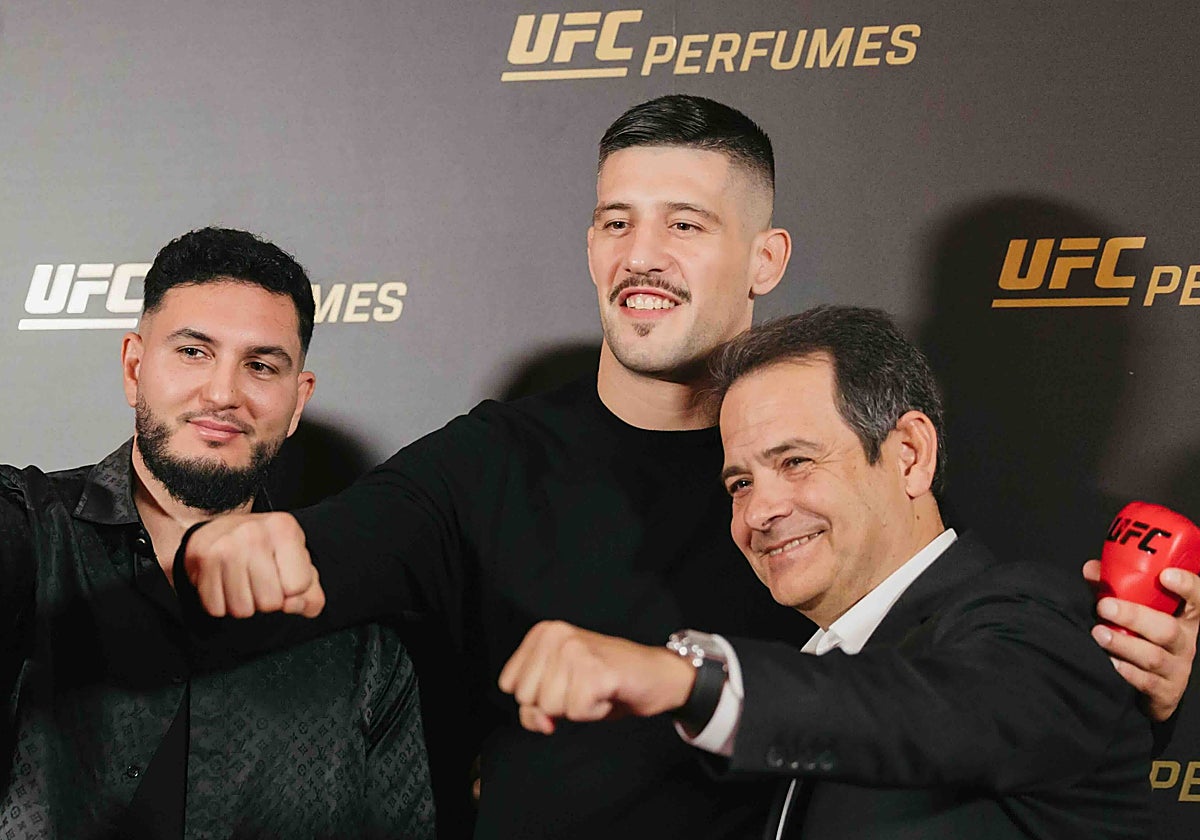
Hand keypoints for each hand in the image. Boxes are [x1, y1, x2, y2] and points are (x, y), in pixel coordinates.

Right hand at [183, 512, 324, 618]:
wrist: (221, 531)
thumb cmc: (266, 550)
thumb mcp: (298, 564)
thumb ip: (310, 595)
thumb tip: (294, 605)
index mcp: (285, 529)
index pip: (298, 586)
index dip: (292, 592)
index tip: (283, 578)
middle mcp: (254, 533)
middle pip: (270, 602)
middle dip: (267, 601)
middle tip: (260, 582)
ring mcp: (225, 546)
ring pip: (242, 609)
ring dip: (244, 604)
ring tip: (243, 583)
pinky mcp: (201, 559)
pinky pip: (216, 608)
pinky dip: (222, 604)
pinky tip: (225, 585)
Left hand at [498, 620, 695, 733]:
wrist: (658, 675)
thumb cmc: (607, 682)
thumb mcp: (560, 688)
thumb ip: (534, 707)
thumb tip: (543, 723)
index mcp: (543, 633)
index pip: (510, 685)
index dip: (536, 697)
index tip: (565, 683)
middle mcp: (557, 635)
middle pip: (527, 698)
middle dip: (555, 704)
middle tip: (584, 687)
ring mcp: (576, 651)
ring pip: (550, 708)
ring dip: (577, 708)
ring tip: (597, 689)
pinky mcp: (596, 671)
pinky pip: (577, 713)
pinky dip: (595, 712)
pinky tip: (609, 693)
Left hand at [1084, 559, 1199, 720]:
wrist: (1153, 686)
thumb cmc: (1143, 636)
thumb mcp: (1137, 610)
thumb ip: (1115, 587)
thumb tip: (1092, 570)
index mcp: (1184, 616)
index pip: (1197, 598)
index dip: (1187, 586)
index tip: (1166, 575)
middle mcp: (1185, 641)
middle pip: (1168, 629)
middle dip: (1135, 616)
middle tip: (1104, 606)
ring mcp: (1177, 668)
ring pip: (1154, 656)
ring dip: (1123, 644)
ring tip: (1099, 633)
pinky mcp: (1165, 691)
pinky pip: (1146, 682)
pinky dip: (1126, 671)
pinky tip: (1110, 661)